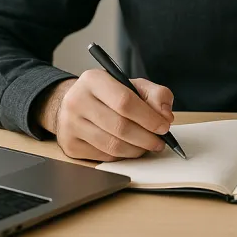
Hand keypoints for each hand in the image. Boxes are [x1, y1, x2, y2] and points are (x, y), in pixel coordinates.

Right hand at [37, 69, 174, 161]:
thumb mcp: (132, 85)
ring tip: (148, 146)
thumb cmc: (108, 94)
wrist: (75, 103)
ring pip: (112, 146)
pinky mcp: (70, 145)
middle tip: (159, 141)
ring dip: (137, 150)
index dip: (149, 117)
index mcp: (93, 80)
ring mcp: (70, 125)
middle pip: (120, 127)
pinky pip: (104, 157)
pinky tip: (130, 148)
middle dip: (146, 138)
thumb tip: (166, 115)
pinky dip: (122, 155)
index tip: (164, 126)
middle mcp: (77, 101)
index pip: (125, 102)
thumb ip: (155, 94)